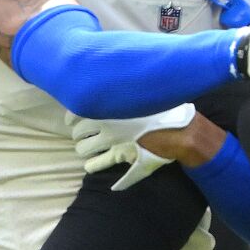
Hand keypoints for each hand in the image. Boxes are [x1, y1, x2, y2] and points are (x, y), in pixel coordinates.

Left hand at [73, 104, 195, 190]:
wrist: (176, 126)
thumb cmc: (159, 108)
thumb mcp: (139, 97)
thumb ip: (121, 93)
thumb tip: (105, 84)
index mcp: (108, 105)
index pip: (78, 111)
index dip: (73, 117)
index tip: (73, 119)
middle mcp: (106, 121)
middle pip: (79, 131)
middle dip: (78, 134)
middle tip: (82, 135)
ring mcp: (112, 139)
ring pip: (84, 147)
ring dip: (83, 149)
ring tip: (86, 148)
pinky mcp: (120, 154)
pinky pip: (98, 162)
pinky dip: (92, 165)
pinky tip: (90, 166)